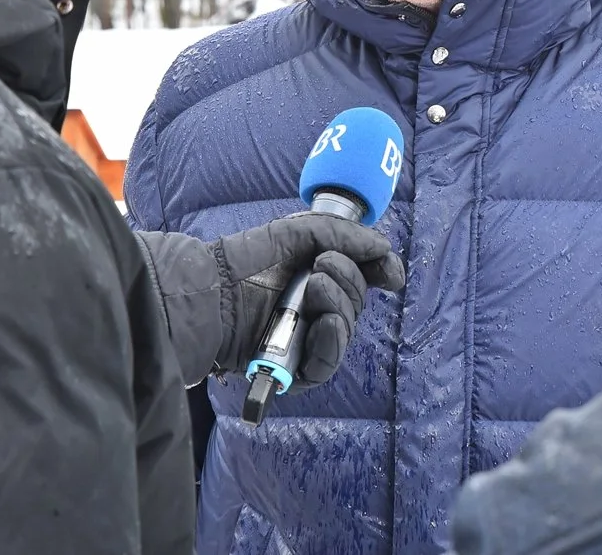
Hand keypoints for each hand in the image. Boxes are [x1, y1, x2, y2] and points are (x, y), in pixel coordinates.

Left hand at [211, 213, 404, 387]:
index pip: (363, 279)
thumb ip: (346, 235)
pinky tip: (327, 322)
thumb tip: (385, 250)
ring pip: (347, 329)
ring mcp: (306, 339)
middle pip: (357, 301)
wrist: (213, 290)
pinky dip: (333, 341)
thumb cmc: (249, 258)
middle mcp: (316, 308)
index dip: (380, 273)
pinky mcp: (295, 368)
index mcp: (319, 275)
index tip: (388, 271)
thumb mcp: (300, 233)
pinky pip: (328, 362)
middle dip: (349, 278)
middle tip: (321, 265)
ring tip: (314, 286)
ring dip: (338, 302)